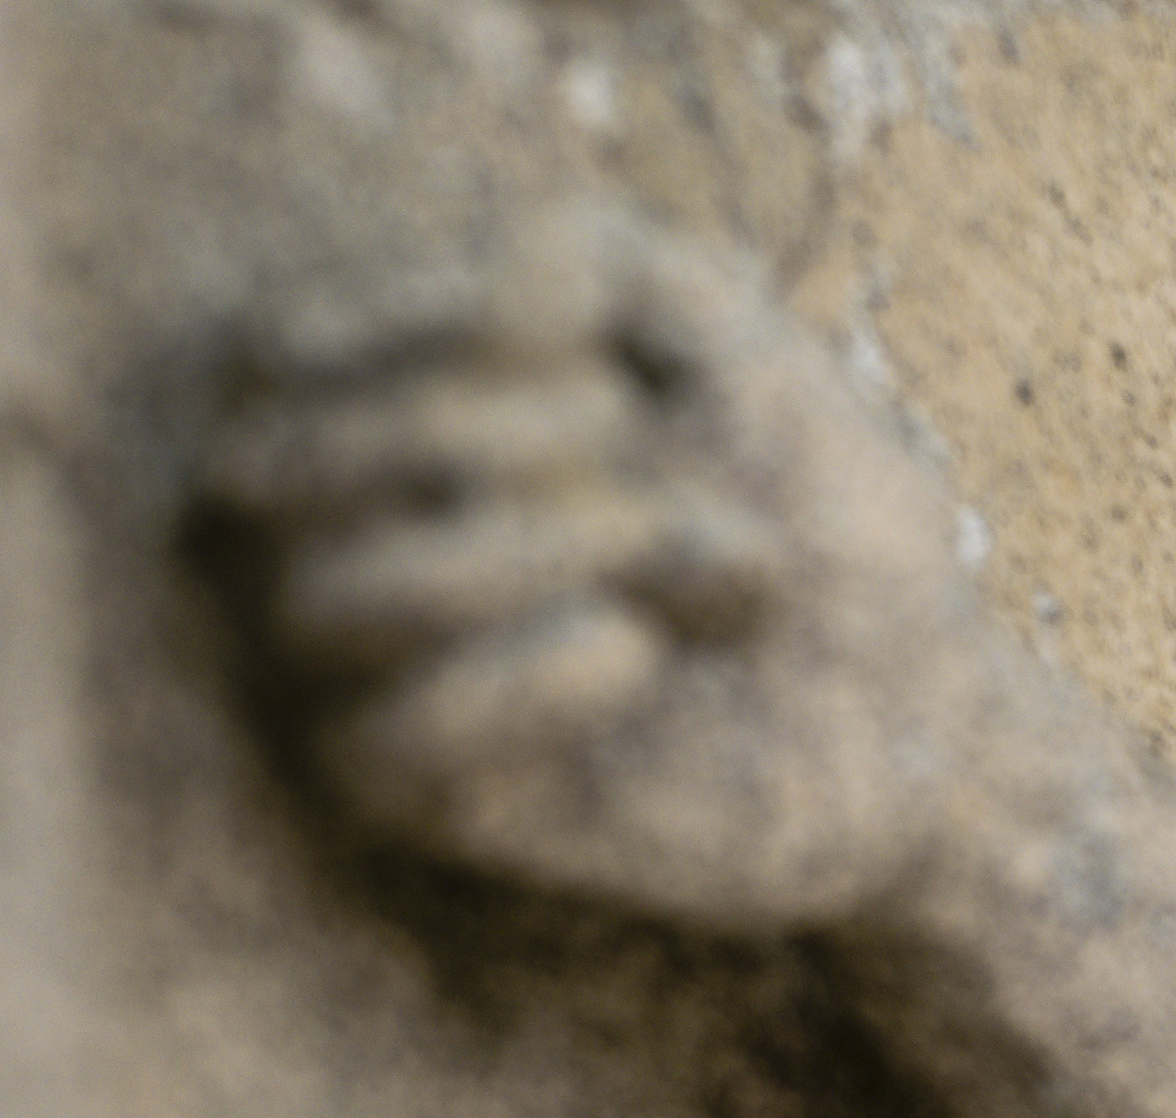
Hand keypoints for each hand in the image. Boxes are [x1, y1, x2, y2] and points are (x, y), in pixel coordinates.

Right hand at [198, 201, 1017, 931]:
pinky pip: (395, 743)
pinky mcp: (436, 804)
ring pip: (330, 603)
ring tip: (693, 544)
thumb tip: (506, 290)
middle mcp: (335, 543)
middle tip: (627, 420)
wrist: (909, 685)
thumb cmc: (796, 495)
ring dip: (527, 547)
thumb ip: (593, 256)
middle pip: (269, 469)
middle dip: (457, 431)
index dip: (409, 318)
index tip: (585, 317)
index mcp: (368, 418)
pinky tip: (633, 643)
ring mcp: (371, 682)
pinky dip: (517, 680)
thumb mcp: (716, 332)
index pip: (266, 354)